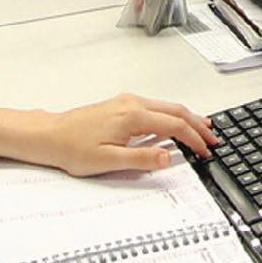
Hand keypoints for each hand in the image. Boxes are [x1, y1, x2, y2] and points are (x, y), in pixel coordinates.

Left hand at [0, 93, 217, 175]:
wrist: (49, 135)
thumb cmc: (72, 148)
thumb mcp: (108, 160)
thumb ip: (142, 158)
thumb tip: (169, 156)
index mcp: (133, 116)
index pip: (175, 125)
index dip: (194, 139)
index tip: (205, 150)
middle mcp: (133, 103)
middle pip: (176, 110)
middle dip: (198, 124)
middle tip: (212, 138)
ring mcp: (128, 101)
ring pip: (168, 106)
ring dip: (187, 117)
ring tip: (202, 128)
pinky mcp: (122, 104)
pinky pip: (156, 106)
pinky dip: (173, 114)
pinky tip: (174, 122)